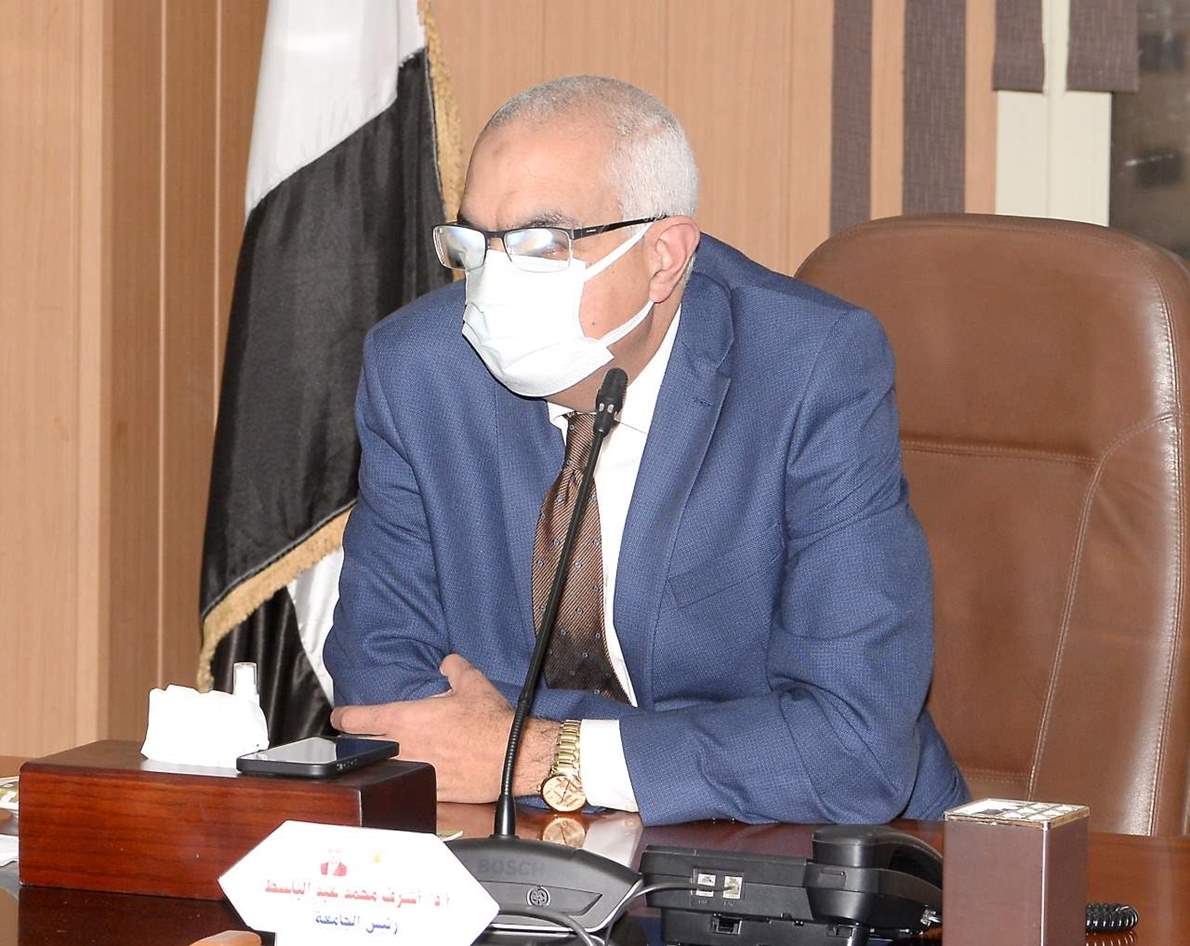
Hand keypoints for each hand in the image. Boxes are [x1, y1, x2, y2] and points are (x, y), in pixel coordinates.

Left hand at [330, 654, 559, 802]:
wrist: (511, 757)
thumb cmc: (490, 722)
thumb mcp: (472, 682)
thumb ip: (453, 667)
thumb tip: (447, 662)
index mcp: (406, 718)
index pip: (358, 719)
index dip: (342, 717)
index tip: (339, 717)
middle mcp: (404, 747)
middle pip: (361, 748)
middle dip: (353, 743)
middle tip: (354, 739)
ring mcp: (414, 772)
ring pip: (379, 769)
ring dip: (376, 762)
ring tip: (378, 758)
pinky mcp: (429, 790)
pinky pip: (405, 786)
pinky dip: (401, 780)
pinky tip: (407, 777)